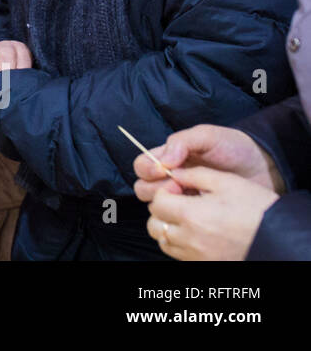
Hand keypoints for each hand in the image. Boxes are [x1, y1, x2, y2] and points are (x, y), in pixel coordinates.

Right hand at [133, 125, 282, 200]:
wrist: (263, 168)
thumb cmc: (234, 147)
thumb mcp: (208, 136)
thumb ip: (182, 141)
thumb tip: (162, 160)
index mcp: (168, 157)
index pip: (141, 165)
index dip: (147, 169)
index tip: (163, 170)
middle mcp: (171, 177)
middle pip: (143, 188)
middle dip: (154, 189)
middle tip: (178, 187)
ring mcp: (184, 196)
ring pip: (157, 205)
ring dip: (167, 203)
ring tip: (189, 197)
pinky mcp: (197, 212)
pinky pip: (179, 218)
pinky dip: (182, 215)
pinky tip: (199, 208)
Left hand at [145, 166, 277, 260]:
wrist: (281, 236)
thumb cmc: (257, 207)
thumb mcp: (227, 181)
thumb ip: (194, 174)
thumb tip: (173, 172)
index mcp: (192, 215)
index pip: (157, 202)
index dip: (165, 190)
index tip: (178, 187)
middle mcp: (190, 239)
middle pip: (155, 223)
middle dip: (162, 208)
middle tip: (180, 200)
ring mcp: (197, 255)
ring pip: (164, 241)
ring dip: (168, 226)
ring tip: (188, 215)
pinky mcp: (205, 264)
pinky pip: (179, 254)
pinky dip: (180, 242)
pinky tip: (197, 231)